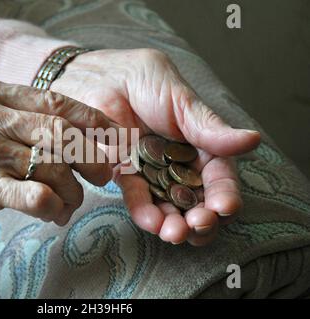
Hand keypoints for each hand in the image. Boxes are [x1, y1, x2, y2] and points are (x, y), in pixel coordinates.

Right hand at [0, 77, 113, 257]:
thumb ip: (28, 119)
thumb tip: (91, 132)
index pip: (55, 100)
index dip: (92, 119)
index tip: (115, 136)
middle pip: (60, 133)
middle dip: (92, 158)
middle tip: (103, 176)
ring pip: (55, 167)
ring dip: (73, 191)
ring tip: (70, 203)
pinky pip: (40, 196)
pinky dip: (56, 207)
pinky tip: (53, 212)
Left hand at [51, 49, 260, 245]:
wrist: (97, 78)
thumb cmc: (141, 79)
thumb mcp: (180, 99)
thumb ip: (208, 126)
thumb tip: (252, 140)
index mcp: (200, 144)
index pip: (219, 176)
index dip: (225, 194)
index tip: (225, 207)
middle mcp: (179, 163)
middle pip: (197, 200)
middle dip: (201, 218)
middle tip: (199, 225)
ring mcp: (153, 172)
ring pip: (169, 206)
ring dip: (175, 224)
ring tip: (174, 232)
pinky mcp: (126, 175)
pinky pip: (137, 198)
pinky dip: (145, 212)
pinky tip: (152, 221)